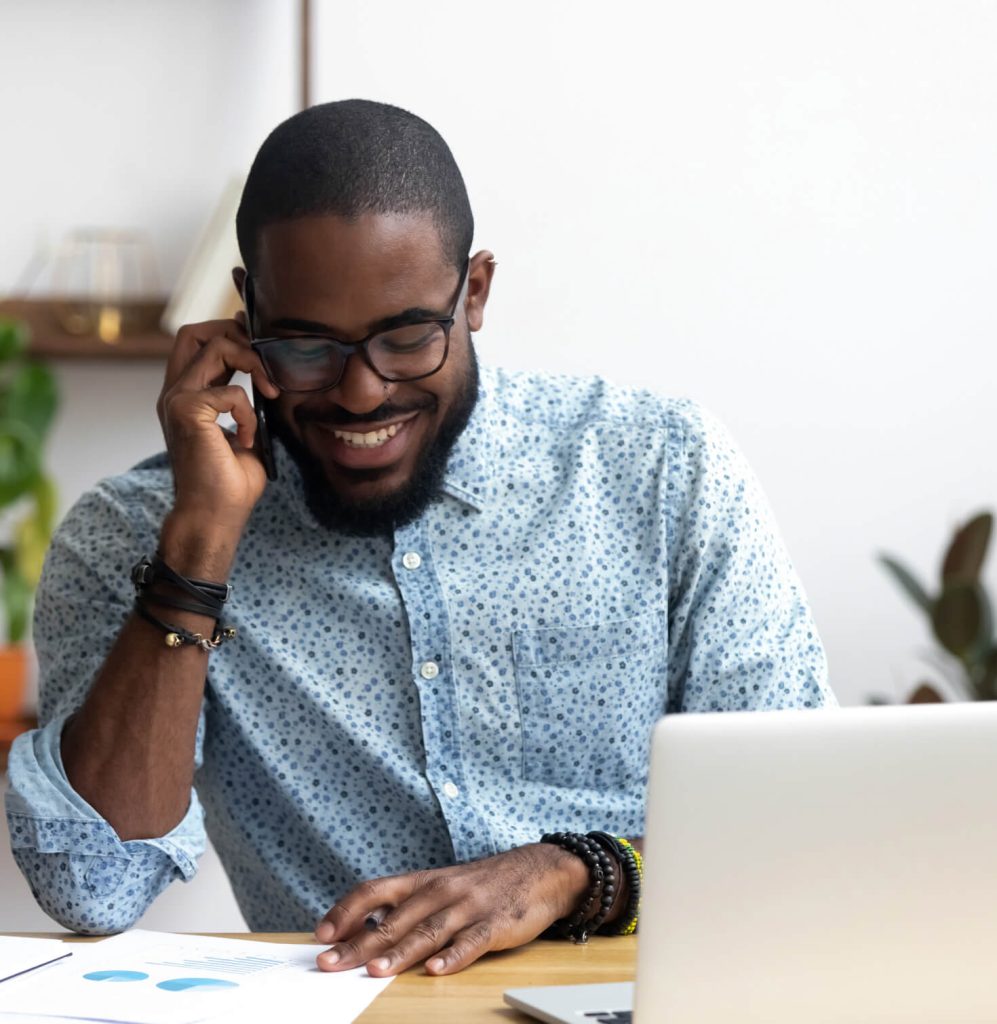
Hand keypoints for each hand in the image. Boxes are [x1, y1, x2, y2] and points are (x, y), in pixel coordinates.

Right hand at [156, 318, 279, 531]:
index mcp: (186, 397)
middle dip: (233, 333)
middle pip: (194, 332)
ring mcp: (177, 400)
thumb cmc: (229, 485)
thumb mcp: (246, 435)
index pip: (196, 344)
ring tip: (269, 393)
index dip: (226, 332)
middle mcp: (176, 393)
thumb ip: (249, 406)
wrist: (212, 517)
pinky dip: (250, 413)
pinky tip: (247, 439)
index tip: (258, 339)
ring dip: (252, 363)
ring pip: (214, 347)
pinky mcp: (187, 411)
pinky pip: (232, 392)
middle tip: (262, 361)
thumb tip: (269, 382)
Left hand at [313, 844, 590, 976]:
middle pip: (393, 919)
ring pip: (427, 931)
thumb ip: (405, 906)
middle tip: (330, 963)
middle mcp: (440, 891)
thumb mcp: (440, 886)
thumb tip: (361, 929)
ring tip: (375, 970)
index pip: (374, 890)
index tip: (322, 933)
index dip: (346, 911)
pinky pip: (471, 942)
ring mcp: (468, 907)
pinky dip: (453, 957)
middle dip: (358, 944)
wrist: (538, 870)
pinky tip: (437, 970)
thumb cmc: (481, 884)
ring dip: (400, 952)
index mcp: (422, 881)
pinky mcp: (494, 924)